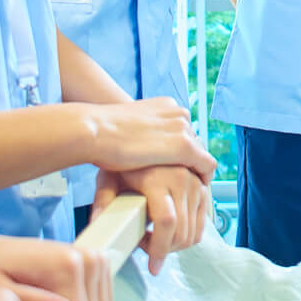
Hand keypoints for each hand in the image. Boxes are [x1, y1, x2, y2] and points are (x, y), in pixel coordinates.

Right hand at [81, 97, 215, 180]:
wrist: (94, 131)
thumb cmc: (102, 133)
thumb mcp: (129, 127)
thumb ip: (143, 132)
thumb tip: (141, 145)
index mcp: (166, 106)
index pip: (185, 132)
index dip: (183, 153)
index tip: (179, 168)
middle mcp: (178, 114)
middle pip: (195, 143)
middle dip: (190, 163)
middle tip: (183, 184)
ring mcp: (183, 129)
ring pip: (201, 155)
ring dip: (195, 173)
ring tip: (187, 192)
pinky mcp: (184, 147)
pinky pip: (206, 167)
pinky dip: (204, 181)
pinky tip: (196, 193)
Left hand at [94, 165, 213, 275]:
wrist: (141, 139)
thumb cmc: (122, 159)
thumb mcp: (108, 177)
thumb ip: (103, 201)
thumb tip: (97, 223)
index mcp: (158, 179)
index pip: (166, 222)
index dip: (160, 249)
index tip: (153, 266)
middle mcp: (181, 179)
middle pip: (181, 231)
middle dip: (166, 251)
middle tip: (148, 251)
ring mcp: (195, 183)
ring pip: (193, 231)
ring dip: (176, 244)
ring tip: (156, 239)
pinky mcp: (202, 187)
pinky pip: (202, 223)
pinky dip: (188, 234)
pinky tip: (171, 231)